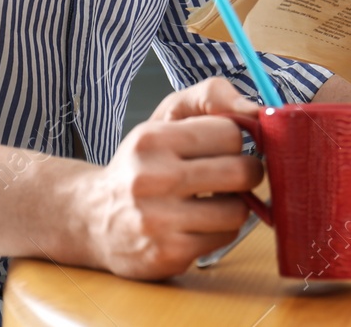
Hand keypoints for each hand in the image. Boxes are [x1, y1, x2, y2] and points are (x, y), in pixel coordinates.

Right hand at [79, 78, 263, 278]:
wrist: (92, 217)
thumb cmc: (141, 163)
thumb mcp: (165, 117)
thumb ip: (211, 97)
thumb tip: (258, 110)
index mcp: (152, 140)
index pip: (230, 133)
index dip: (234, 140)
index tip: (222, 147)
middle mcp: (152, 179)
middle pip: (242, 172)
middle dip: (247, 172)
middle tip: (233, 174)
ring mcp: (159, 221)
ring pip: (238, 210)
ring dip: (234, 204)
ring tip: (212, 199)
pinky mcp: (168, 254)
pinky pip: (225, 237)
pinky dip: (219, 229)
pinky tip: (197, 222)